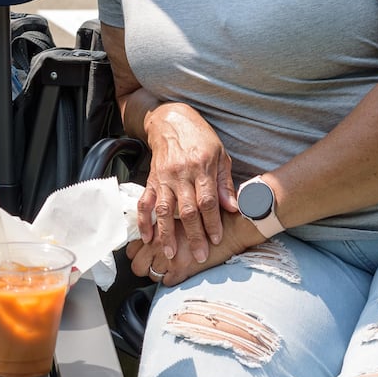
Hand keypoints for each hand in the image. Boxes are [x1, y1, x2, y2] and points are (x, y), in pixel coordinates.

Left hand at [126, 220, 244, 287]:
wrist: (229, 227)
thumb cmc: (209, 217)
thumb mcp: (181, 215)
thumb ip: (164, 224)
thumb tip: (150, 237)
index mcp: (156, 229)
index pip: (132, 248)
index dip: (138, 252)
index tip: (144, 253)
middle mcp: (159, 244)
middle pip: (137, 265)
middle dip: (144, 266)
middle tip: (153, 264)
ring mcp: (170, 259)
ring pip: (152, 276)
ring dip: (159, 273)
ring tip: (168, 268)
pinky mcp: (183, 270)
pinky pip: (168, 283)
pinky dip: (173, 280)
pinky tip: (180, 273)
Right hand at [139, 103, 238, 263]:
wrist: (171, 120)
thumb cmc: (200, 137)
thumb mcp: (220, 155)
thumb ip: (225, 183)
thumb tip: (233, 208)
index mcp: (201, 168)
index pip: (207, 201)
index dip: (212, 222)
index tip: (216, 239)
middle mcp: (181, 174)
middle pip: (186, 211)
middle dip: (193, 235)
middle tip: (199, 256)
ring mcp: (163, 178)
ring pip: (164, 210)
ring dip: (167, 234)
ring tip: (170, 253)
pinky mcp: (151, 180)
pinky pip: (145, 203)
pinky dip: (144, 221)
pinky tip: (147, 238)